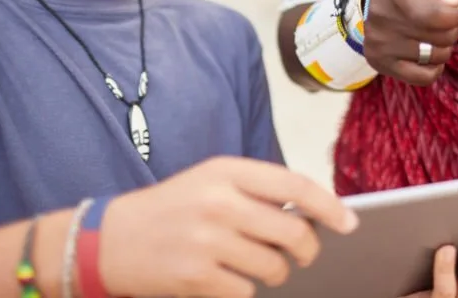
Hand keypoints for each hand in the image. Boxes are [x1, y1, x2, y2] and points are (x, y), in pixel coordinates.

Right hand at [99, 156, 357, 297]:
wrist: (108, 239)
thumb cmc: (173, 208)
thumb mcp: (212, 181)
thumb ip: (259, 190)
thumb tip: (315, 213)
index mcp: (227, 171)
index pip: (296, 186)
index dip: (329, 207)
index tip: (348, 223)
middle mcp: (219, 202)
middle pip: (293, 233)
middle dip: (307, 250)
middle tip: (303, 254)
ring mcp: (206, 241)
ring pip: (275, 267)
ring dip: (275, 272)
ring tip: (253, 264)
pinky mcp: (195, 277)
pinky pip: (246, 291)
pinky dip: (243, 289)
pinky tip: (223, 278)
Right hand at [364, 0, 457, 85]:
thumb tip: (453, 3)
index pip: (440, 16)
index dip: (456, 13)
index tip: (453, 4)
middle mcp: (381, 17)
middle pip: (443, 38)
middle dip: (453, 28)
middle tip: (442, 17)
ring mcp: (378, 42)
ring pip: (436, 57)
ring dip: (443, 46)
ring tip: (432, 30)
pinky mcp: (378, 62)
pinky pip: (423, 78)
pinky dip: (433, 67)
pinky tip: (427, 50)